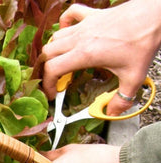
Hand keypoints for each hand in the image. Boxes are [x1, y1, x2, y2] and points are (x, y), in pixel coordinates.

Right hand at [42, 1, 160, 115]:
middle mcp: (80, 38)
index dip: (47, 84)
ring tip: (60, 63)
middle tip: (55, 82)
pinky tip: (68, 32)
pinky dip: (64, 23)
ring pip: (55, 37)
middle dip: (47, 70)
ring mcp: (84, 24)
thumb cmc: (143, 41)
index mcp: (85, 54)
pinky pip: (70, 14)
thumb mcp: (133, 77)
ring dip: (53, 51)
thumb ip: (121, 99)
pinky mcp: (92, 15)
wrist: (154, 16)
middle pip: (48, 53)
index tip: (52, 93)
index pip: (52, 69)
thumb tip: (112, 113)